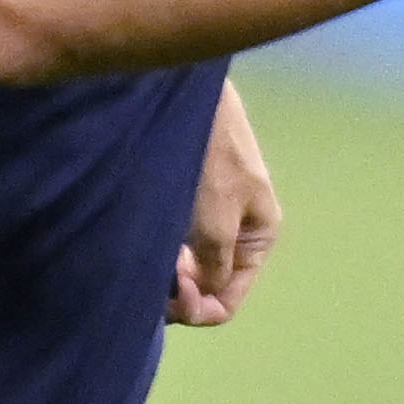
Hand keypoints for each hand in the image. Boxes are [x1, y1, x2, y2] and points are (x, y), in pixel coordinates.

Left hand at [168, 77, 279, 325]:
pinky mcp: (188, 196)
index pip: (225, 302)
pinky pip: (174, 241)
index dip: (195, 309)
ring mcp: (212, 214)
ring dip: (165, 270)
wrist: (187, 94)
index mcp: (258, 238)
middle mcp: (238, 232)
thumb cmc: (208, 158)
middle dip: (177, 290)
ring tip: (149, 247)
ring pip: (187, 265)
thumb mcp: (216, 224)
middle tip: (154, 268)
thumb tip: (202, 296)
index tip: (168, 291)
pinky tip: (145, 232)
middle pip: (205, 286)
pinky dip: (159, 247)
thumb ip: (213, 269)